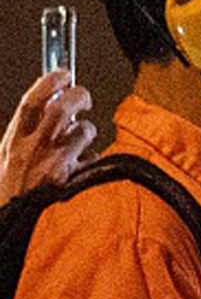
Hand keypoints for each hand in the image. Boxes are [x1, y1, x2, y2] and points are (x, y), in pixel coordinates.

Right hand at [0, 72, 93, 200]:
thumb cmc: (13, 189)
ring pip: (84, 131)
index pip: (32, 101)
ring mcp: (55, 166)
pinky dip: (93, 158)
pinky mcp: (74, 182)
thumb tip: (51, 103)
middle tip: (84, 98)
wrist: (14, 225)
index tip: (63, 73)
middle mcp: (33, 150)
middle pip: (62, 109)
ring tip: (80, 139)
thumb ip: (26, 131)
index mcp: (14, 141)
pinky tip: (84, 166)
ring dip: (87, 130)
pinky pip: (93, 159)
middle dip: (78, 96)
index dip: (50, 82)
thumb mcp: (8, 156)